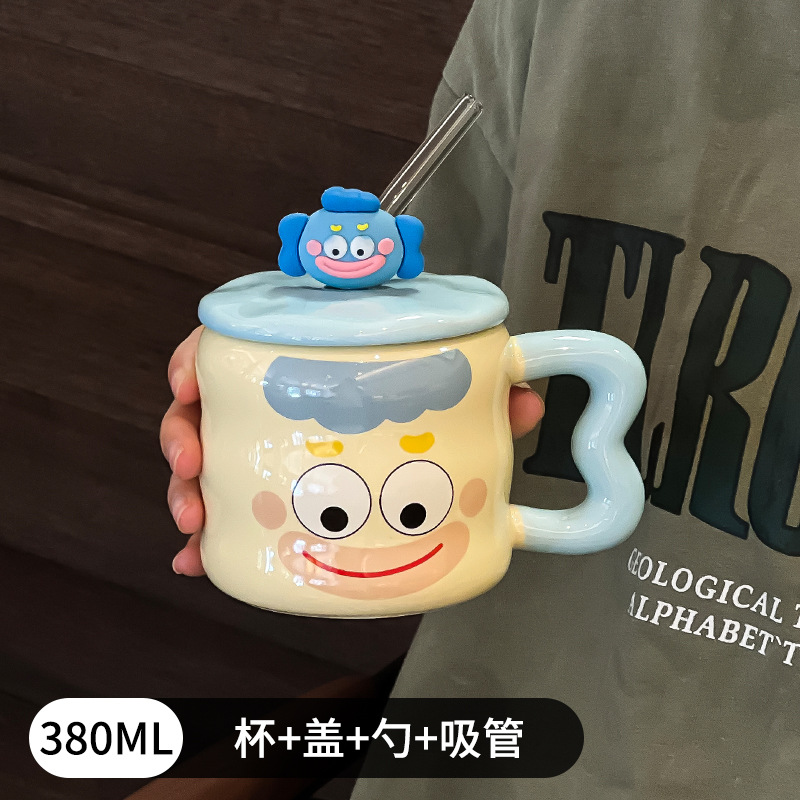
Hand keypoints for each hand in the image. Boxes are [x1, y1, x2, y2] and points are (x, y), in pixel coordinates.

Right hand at [160, 328, 544, 575]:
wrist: (414, 444)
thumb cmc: (419, 404)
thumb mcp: (450, 396)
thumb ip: (489, 395)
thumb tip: (525, 403)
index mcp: (305, 359)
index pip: (238, 341)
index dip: (202, 355)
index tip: (190, 379)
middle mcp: (275, 399)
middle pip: (205, 403)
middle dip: (183, 433)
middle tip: (191, 463)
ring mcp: (266, 444)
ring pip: (204, 458)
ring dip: (187, 491)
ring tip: (193, 523)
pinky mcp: (267, 489)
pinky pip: (224, 507)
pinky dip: (208, 537)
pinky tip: (197, 561)